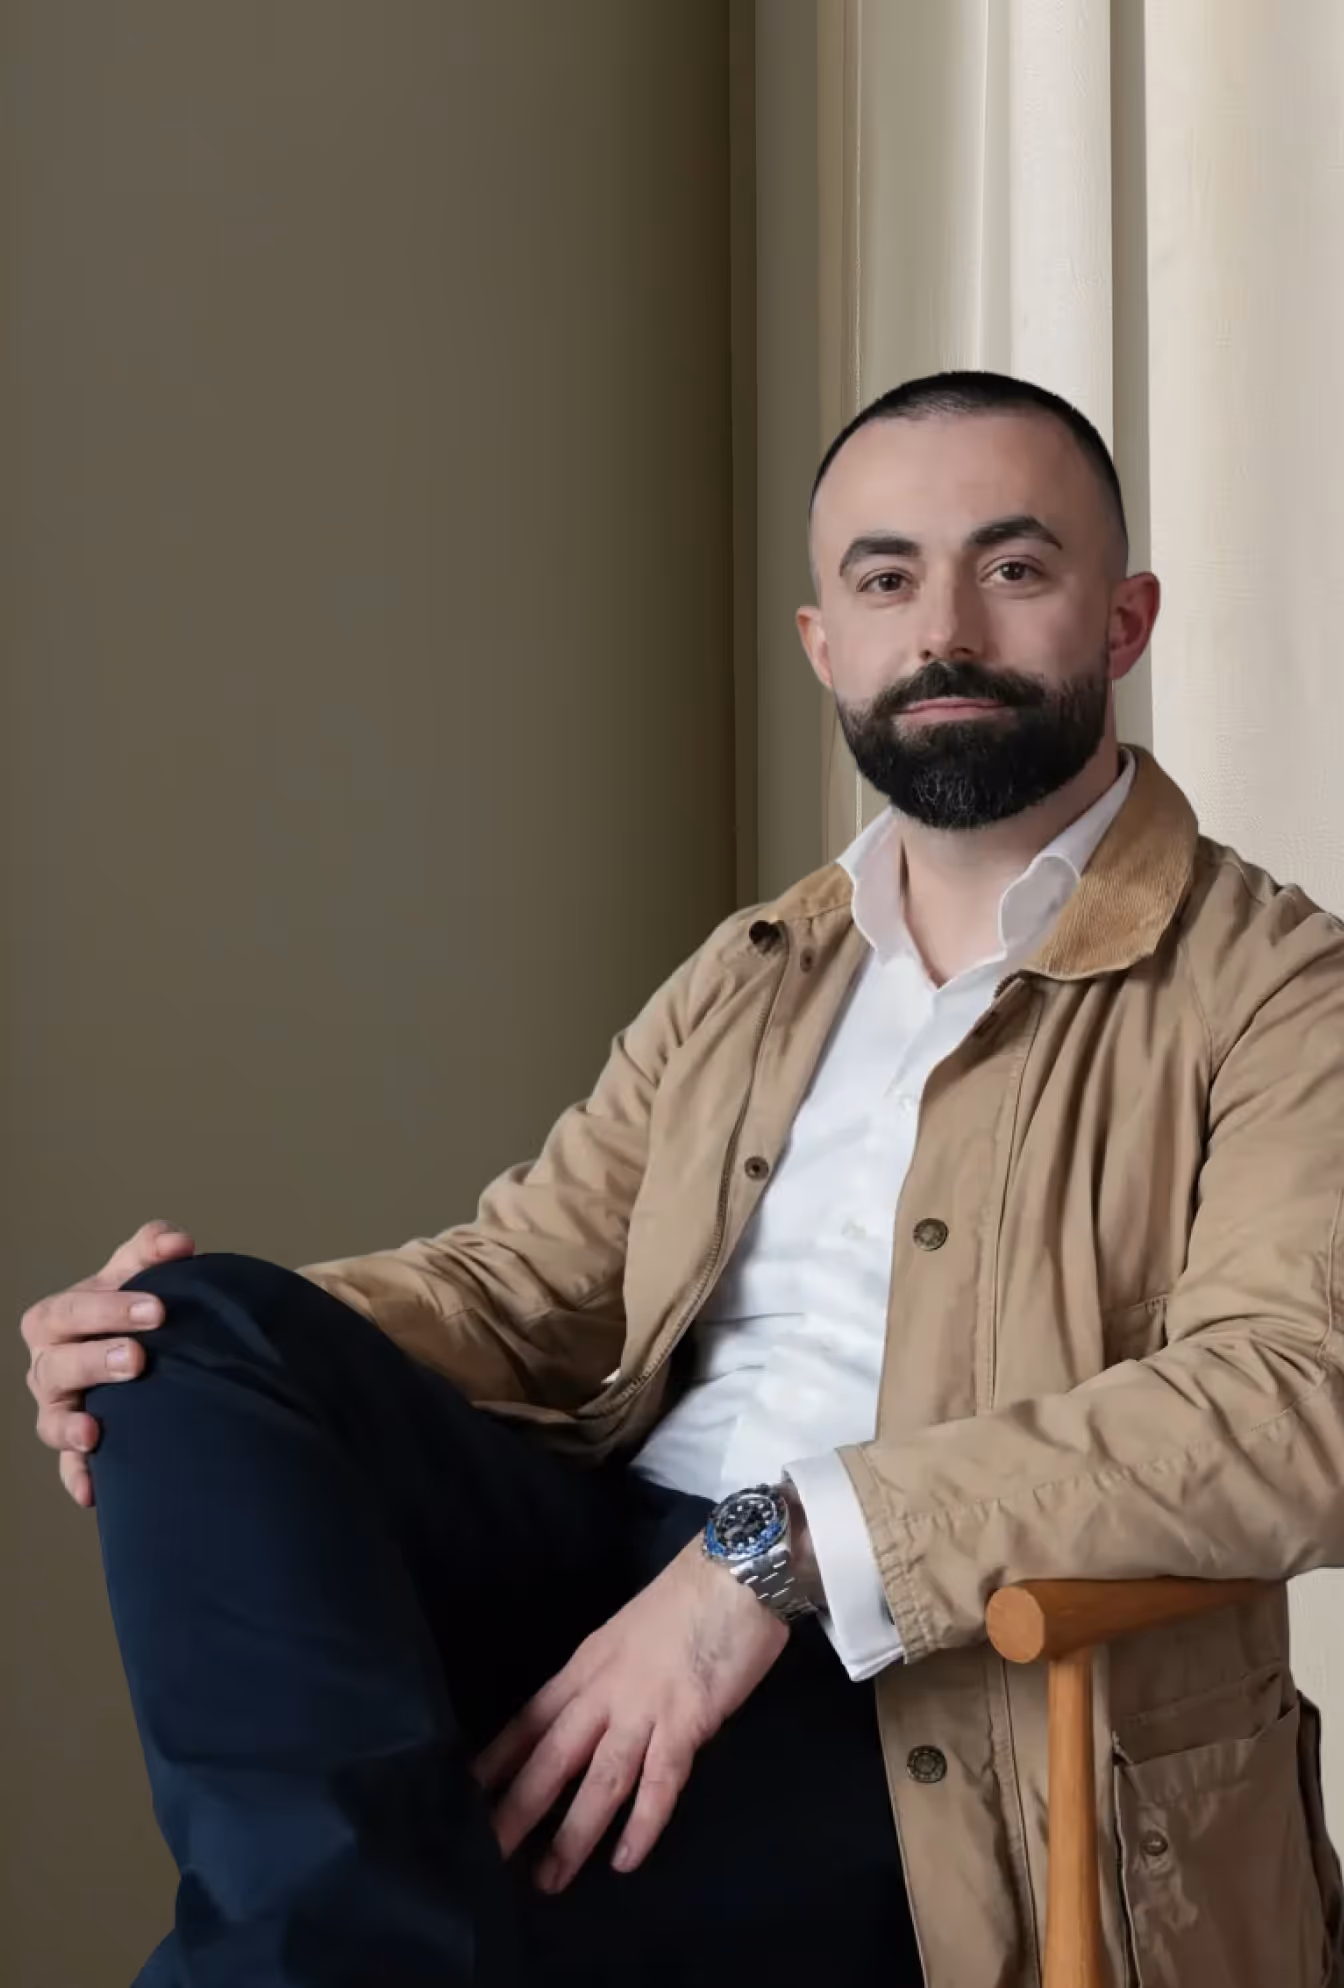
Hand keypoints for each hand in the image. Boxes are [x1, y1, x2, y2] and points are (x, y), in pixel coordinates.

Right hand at [22, 1220, 196, 1505]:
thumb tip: (179, 1243)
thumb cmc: (135, 1303)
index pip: (72, 1310)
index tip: (159, 1309)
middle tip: (138, 1359)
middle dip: (94, 1361)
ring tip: (95, 1432)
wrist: (147, 1345)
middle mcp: (51, 1365)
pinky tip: (94, 1493)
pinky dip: (79, 1478)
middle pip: (57, 1365)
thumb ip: (155, 1247)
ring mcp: (61, 1409)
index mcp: (59, 1318)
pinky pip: (69, 1469)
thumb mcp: (141, 1270)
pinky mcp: (78, 1447)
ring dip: (70, 1426)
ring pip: (52, 1419)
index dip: (109, 1309)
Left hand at [473, 1536, 788, 1892]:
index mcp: (587, 1664)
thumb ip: (610, 1674)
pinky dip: (642, 1825)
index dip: (498, 1759)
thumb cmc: (690, 1596)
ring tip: (547, 1880)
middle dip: (516, 1810)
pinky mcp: (686, 1722)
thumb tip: (599, 1713)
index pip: (530, 1719)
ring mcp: (643, 1708)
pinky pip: (659, 1783)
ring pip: (597, 1781)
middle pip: (550, 1757)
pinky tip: (625, 1861)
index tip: (465, 1796)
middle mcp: (604, 1690)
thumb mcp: (630, 1632)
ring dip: (571, 1834)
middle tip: (485, 1856)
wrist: (737, 1571)